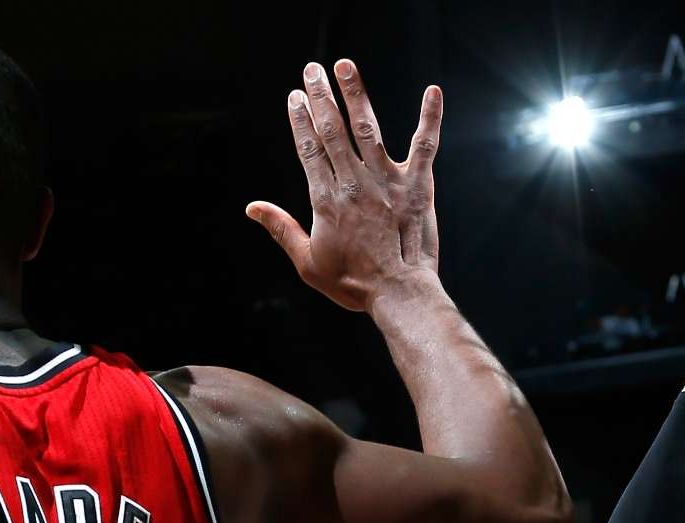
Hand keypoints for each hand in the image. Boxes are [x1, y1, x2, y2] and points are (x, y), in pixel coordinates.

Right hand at [247, 60, 443, 312]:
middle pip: (332, 130)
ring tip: (345, 66)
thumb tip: (251, 207)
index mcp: (326, 199)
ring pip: (367, 128)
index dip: (300, 120)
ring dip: (355, 94)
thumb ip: (281, 229)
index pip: (308, 149)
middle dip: (320, 96)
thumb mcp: (307, 262)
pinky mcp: (418, 186)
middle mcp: (353, 182)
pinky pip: (424, 145)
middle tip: (311, 69)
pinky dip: (429, 118)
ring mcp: (387, 181)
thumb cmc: (353, 283)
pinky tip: (433, 91)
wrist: (399, 294)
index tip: (294, 97)